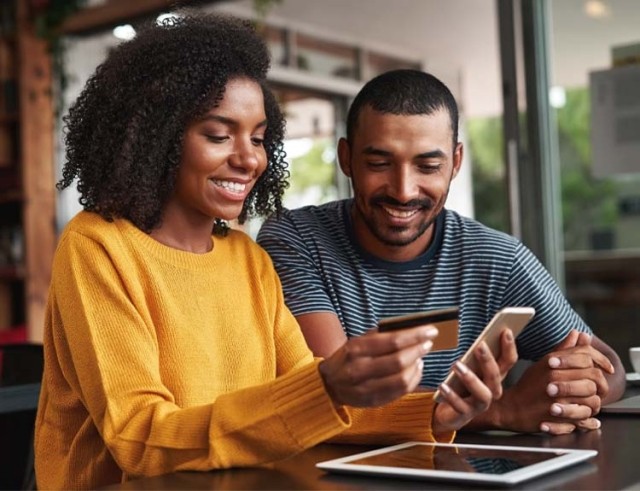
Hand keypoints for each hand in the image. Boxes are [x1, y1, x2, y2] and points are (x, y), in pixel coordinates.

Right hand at [319, 325, 437, 406]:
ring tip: (420, 356)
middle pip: (399, 361)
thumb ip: (380, 335)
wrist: (329, 384)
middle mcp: (360, 369)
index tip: (431, 331)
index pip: (392, 341)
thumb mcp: (358, 341)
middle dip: (418, 350)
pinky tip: (415, 370)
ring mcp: (366, 388)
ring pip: (402, 379)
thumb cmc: (348, 358)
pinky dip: (413, 379)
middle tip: (428, 343)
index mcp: (356, 349)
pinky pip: (401, 392)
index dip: (415, 336)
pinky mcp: (374, 401)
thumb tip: (410, 328)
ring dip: (417, 366)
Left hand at [433, 328, 517, 433]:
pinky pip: (460, 406)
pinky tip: (442, 386)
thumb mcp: (469, 367)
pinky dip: (451, 396)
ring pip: (483, 393)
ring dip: (471, 378)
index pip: (508, 361)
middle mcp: (492, 391)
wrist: (448, 411)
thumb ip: (476, 355)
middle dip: (489, 360)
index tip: (505, 331)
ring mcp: (480, 404)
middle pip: (496, 376)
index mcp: (495, 376)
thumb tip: (481, 338)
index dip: (509, 347)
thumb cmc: (461, 384)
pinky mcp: (465, 414)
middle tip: (480, 345)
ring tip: (457, 365)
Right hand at [498, 330, 612, 434]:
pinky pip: (586, 417)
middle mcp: (555, 378)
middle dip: (601, 384)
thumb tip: (578, 334)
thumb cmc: (527, 386)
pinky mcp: (558, 417)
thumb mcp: (543, 363)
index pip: (586, 355)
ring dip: (594, 402)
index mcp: (552, 362)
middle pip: (594, 376)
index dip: (601, 360)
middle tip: (598, 389)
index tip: (607, 368)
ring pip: (593, 399)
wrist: (510, 407)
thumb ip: (563, 349)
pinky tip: (583, 415)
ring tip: (587, 403)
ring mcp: (557, 398)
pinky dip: (588, 418)